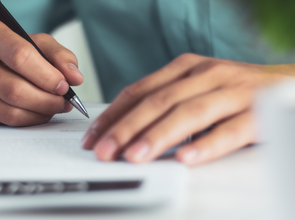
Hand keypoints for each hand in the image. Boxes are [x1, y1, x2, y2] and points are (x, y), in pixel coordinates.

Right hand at [0, 18, 82, 125]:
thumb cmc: (14, 50)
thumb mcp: (38, 43)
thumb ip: (60, 56)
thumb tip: (75, 78)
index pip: (20, 56)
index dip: (47, 76)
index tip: (64, 86)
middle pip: (14, 90)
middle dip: (47, 100)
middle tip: (64, 102)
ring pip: (10, 111)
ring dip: (41, 114)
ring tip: (55, 106)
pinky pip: (4, 122)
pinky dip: (29, 120)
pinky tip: (38, 111)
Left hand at [82, 53, 293, 165]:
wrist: (287, 84)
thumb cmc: (233, 92)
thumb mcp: (194, 88)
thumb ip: (166, 102)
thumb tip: (128, 127)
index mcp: (185, 68)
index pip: (140, 91)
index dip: (113, 114)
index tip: (93, 137)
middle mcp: (205, 75)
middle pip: (158, 101)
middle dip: (127, 128)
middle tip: (104, 151)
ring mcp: (232, 91)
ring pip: (189, 112)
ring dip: (159, 135)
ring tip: (135, 156)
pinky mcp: (258, 110)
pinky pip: (230, 129)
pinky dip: (207, 144)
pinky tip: (186, 158)